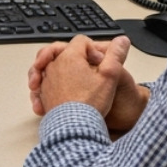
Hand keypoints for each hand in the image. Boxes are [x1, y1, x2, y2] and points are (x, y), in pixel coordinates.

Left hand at [28, 37, 147, 133]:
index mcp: (70, 57)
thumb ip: (115, 55)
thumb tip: (122, 40)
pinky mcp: (43, 94)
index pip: (81, 42)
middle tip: (87, 66)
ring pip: (51, 65)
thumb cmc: (90, 103)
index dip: (93, 49)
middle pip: (63, 50)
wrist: (73, 127)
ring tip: (76, 78)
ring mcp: (46, 80)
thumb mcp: (110, 76)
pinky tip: (64, 90)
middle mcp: (54, 66)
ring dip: (63, 69)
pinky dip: (54, 83)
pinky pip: (44, 82)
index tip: (100, 61)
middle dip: (76, 56)